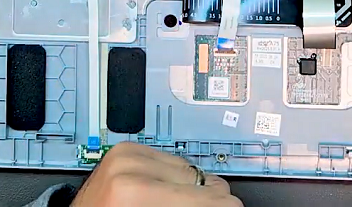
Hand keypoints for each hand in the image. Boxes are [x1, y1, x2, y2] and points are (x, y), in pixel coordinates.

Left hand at [72, 142, 241, 205]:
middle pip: (206, 181)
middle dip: (206, 200)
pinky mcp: (125, 149)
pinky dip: (172, 178)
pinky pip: (170, 159)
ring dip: (190, 189)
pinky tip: (163, 193)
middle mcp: (131, 167)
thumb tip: (225, 204)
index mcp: (138, 194)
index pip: (212, 198)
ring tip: (173, 203)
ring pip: (191, 168)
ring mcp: (126, 155)